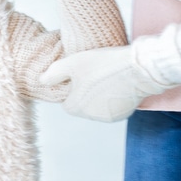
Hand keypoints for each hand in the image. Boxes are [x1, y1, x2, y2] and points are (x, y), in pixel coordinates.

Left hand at [40, 44, 174, 121]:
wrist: (139, 69)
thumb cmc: (104, 64)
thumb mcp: (73, 63)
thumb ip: (54, 73)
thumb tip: (41, 81)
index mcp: (77, 107)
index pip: (67, 102)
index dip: (71, 89)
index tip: (79, 76)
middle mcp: (92, 117)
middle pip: (82, 105)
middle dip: (85, 93)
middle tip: (94, 75)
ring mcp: (110, 117)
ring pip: (97, 107)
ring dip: (98, 96)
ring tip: (106, 78)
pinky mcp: (125, 114)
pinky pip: (112, 107)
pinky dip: (113, 98)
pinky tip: (116, 83)